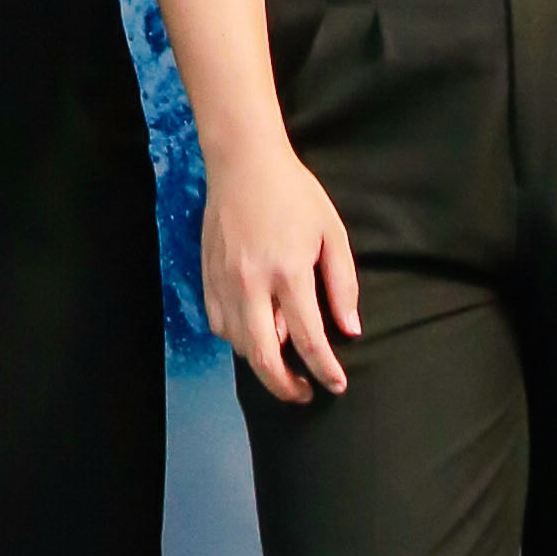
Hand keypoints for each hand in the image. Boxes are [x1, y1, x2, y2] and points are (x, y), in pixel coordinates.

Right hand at [197, 137, 360, 402]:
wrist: (243, 162)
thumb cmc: (294, 194)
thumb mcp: (332, 232)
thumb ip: (343, 284)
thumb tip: (349, 329)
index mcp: (290, 271)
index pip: (309, 338)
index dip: (325, 369)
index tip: (336, 384)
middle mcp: (252, 283)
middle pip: (264, 356)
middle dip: (285, 386)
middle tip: (304, 393)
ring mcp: (224, 281)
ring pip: (238, 344)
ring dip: (261, 362)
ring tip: (282, 363)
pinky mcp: (206, 276)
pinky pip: (219, 324)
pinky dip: (237, 339)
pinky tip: (255, 335)